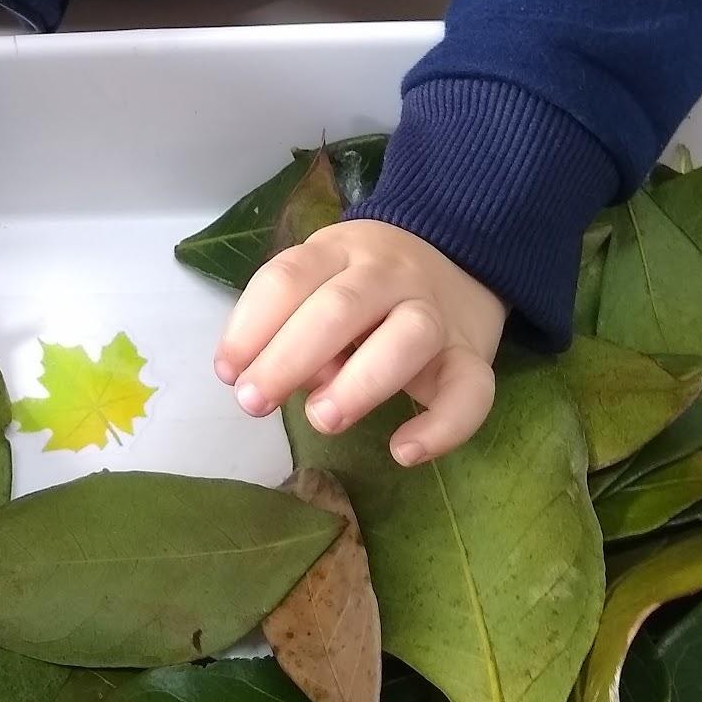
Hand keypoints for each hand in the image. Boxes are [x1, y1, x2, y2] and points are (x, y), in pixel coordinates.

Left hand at [216, 220, 506, 465]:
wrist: (460, 255)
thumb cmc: (367, 283)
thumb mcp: (324, 278)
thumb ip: (294, 319)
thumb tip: (260, 377)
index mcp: (339, 250)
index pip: (289, 278)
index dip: (251, 325)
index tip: (228, 371)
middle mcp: (390, 273)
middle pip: (340, 308)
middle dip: (289, 357)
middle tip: (253, 402)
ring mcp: (436, 312)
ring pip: (407, 337)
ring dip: (359, 382)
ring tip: (321, 420)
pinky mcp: (474, 355)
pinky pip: (471, 390)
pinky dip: (442, 425)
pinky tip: (404, 451)